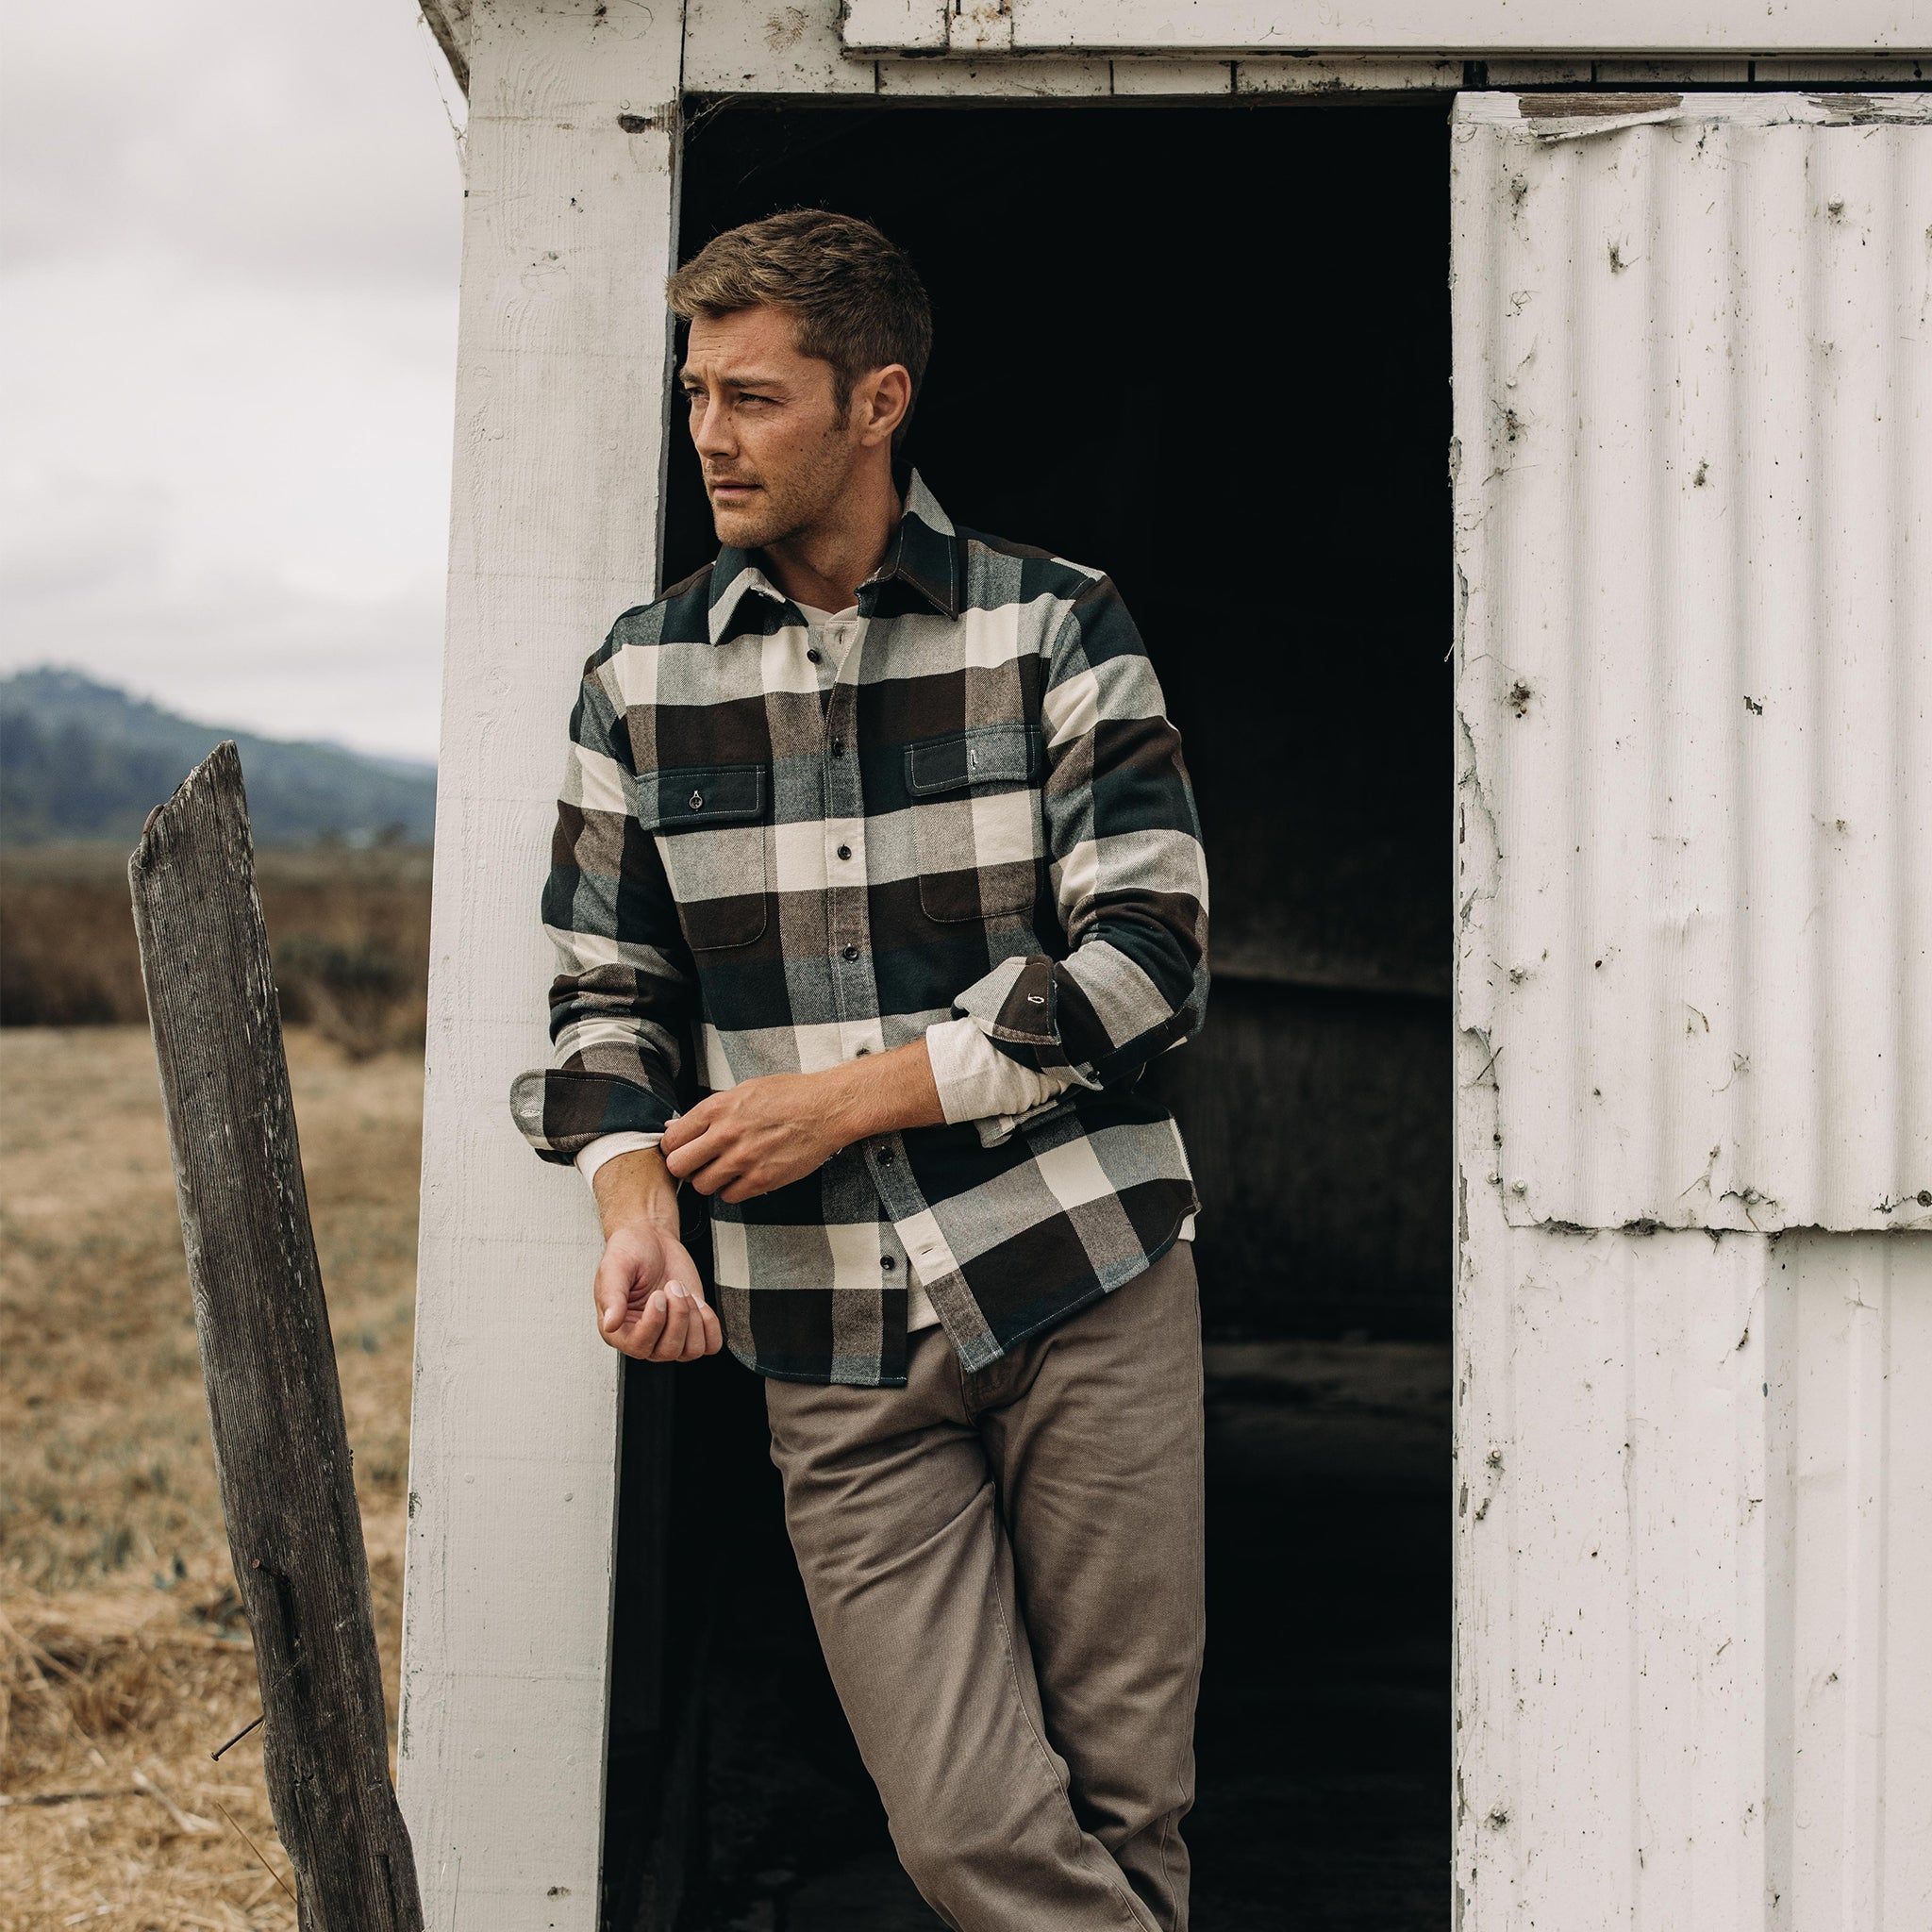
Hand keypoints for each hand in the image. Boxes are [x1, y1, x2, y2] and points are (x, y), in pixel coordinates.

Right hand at [592, 1221, 721, 1362]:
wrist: (651, 1240)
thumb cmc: (630, 1253)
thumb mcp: (614, 1269)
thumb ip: (611, 1297)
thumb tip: (610, 1324)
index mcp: (619, 1330)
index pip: (640, 1347)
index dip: (654, 1322)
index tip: (658, 1295)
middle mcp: (644, 1338)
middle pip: (669, 1351)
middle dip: (678, 1315)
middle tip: (672, 1286)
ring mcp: (670, 1335)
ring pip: (691, 1350)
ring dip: (693, 1317)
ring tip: (682, 1292)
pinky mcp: (691, 1329)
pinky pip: (710, 1345)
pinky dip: (710, 1325)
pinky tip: (697, 1302)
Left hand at [659, 1071, 850, 1202]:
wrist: (826, 1109)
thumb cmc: (788, 1095)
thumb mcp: (742, 1091)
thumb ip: (707, 1112)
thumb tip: (674, 1128)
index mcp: (717, 1109)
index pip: (671, 1140)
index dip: (674, 1148)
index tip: (682, 1150)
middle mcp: (725, 1134)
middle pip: (678, 1167)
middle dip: (685, 1167)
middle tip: (699, 1164)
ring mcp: (743, 1160)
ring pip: (701, 1186)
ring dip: (709, 1180)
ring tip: (724, 1170)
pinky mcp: (762, 1180)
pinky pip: (729, 1197)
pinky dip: (732, 1190)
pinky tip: (743, 1177)